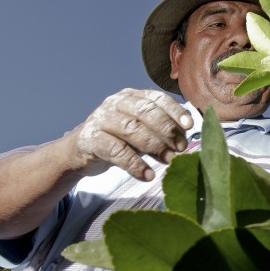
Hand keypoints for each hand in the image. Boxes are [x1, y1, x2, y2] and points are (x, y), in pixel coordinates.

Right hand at [71, 88, 192, 180]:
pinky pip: (115, 151)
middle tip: (180, 147)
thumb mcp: (141, 131)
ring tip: (169, 160)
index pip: (157, 98)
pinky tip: (148, 174)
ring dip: (154, 146)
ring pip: (131, 129)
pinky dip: (134, 164)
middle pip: (145, 112)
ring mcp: (101, 119)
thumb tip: (186, 136)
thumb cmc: (118, 139)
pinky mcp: (90, 139)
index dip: (174, 111)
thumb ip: (160, 130)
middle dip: (166, 129)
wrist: (80, 151)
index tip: (189, 126)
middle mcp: (116, 103)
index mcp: (132, 96)